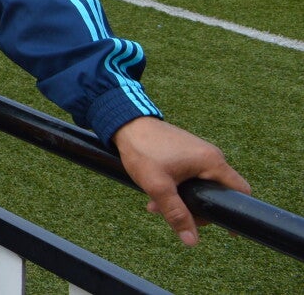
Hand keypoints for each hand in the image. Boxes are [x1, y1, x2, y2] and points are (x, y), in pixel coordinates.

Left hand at [112, 116, 249, 245]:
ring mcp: (199, 154)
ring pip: (200, 187)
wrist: (125, 124)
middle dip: (196, 208)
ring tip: (155, 206)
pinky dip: (178, 188)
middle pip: (217, 193)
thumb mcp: (158, 187)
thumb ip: (176, 214)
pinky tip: (156, 194)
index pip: (240, 191)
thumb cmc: (142, 150)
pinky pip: (191, 177)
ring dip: (182, 200)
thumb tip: (192, 241)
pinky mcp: (188, 153)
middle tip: (173, 216)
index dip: (236, 211)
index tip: (226, 228)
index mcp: (212, 161)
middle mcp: (211, 156)